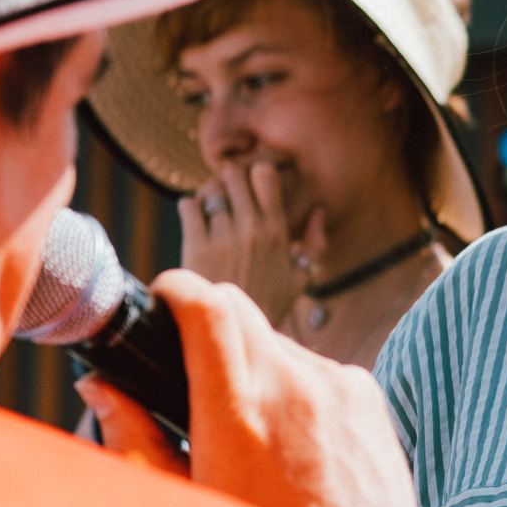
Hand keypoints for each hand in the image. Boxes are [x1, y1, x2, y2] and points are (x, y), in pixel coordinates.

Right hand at [86, 270, 444, 506]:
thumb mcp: (187, 506)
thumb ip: (135, 440)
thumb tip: (100, 388)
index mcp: (238, 415)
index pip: (207, 307)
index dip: (176, 290)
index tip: (162, 300)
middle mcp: (295, 390)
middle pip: (240, 310)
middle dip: (208, 324)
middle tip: (187, 364)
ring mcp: (340, 390)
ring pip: (280, 341)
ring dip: (254, 362)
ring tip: (244, 425)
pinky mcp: (370, 400)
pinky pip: (320, 369)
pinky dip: (296, 387)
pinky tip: (290, 442)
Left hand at [180, 159, 302, 328]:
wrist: (233, 332)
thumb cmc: (266, 305)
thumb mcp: (298, 279)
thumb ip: (313, 244)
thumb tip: (319, 211)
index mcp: (278, 232)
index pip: (265, 175)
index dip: (253, 173)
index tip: (247, 186)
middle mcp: (253, 230)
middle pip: (233, 175)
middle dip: (227, 181)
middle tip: (224, 196)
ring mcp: (224, 237)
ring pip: (209, 189)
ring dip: (206, 195)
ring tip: (207, 209)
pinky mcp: (197, 247)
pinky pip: (187, 206)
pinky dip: (188, 208)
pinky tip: (193, 220)